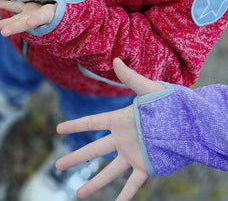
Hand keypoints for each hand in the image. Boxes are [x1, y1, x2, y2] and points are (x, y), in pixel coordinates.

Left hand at [0, 0, 89, 35]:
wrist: (63, 12)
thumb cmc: (70, 4)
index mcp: (51, 14)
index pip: (44, 17)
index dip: (38, 19)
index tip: (30, 22)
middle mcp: (38, 17)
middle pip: (26, 23)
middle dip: (15, 27)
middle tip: (3, 32)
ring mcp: (30, 14)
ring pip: (16, 19)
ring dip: (4, 23)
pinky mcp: (25, 9)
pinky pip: (13, 8)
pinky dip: (4, 6)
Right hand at [56, 58, 164, 200]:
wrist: (189, 122)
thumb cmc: (169, 102)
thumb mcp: (148, 89)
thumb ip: (131, 78)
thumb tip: (116, 59)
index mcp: (120, 120)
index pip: (92, 123)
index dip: (74, 125)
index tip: (58, 129)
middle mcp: (122, 139)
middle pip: (93, 150)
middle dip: (75, 157)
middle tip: (57, 165)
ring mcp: (132, 154)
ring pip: (109, 171)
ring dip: (95, 183)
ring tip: (79, 194)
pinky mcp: (146, 167)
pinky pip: (133, 184)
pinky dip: (126, 196)